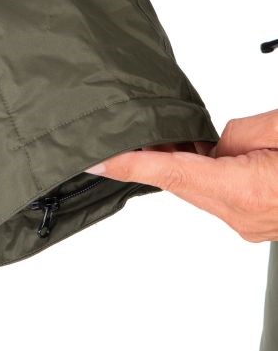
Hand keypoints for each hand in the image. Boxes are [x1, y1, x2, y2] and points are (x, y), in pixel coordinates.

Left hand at [84, 109, 277, 242]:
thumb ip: (236, 133)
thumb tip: (213, 143)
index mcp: (244, 191)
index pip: (171, 174)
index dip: (128, 166)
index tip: (96, 162)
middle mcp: (243, 215)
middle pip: (182, 179)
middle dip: (159, 153)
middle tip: (134, 127)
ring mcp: (250, 222)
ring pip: (200, 185)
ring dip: (191, 160)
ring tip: (187, 131)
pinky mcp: (256, 221)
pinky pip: (218, 192)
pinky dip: (210, 171)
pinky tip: (217, 151)